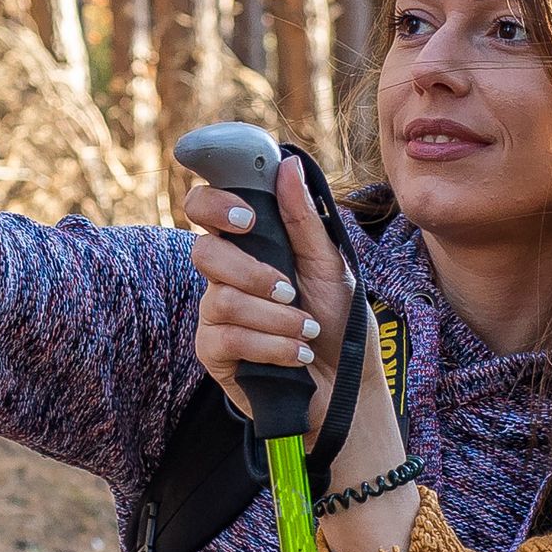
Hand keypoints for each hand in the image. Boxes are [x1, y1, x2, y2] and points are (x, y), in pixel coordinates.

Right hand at [187, 167, 352, 439]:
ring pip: (220, 300)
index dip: (215, 204)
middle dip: (251, 272)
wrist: (347, 386)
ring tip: (308, 331)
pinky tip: (298, 355)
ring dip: (274, 317)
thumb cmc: (339, 322)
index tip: (247, 218)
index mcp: (248, 245)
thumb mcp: (330, 266)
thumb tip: (288, 164)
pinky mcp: (214, 354)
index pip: (205, 209)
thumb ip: (304, 220)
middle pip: (204, 253)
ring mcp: (215, 315)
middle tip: (288, 287)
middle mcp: (224, 276)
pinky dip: (269, 346)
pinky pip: (225, 339)